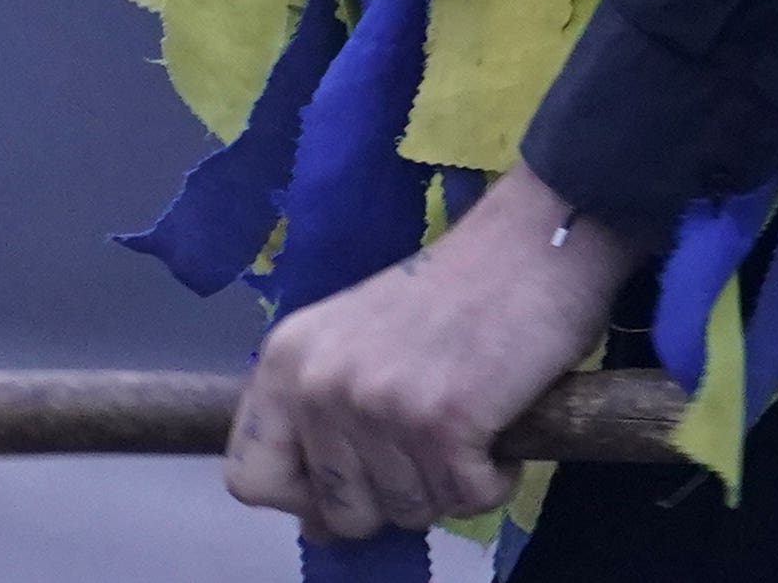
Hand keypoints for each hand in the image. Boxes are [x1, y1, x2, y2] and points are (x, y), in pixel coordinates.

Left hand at [225, 163, 639, 542]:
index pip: (250, 479)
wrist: (527, 249)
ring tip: (464, 420)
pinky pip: (469, 501)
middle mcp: (318, 385)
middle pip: (341, 513)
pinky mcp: (443, 424)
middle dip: (393, 496)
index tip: (352, 481)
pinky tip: (495, 425)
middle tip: (427, 441)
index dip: (304, 499)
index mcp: (283, 362)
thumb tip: (317, 528)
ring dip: (449, 483)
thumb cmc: (444, 298)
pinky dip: (494, 479)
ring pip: (409, 513)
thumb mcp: (350, 346)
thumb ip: (320, 423)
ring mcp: (378, 405)